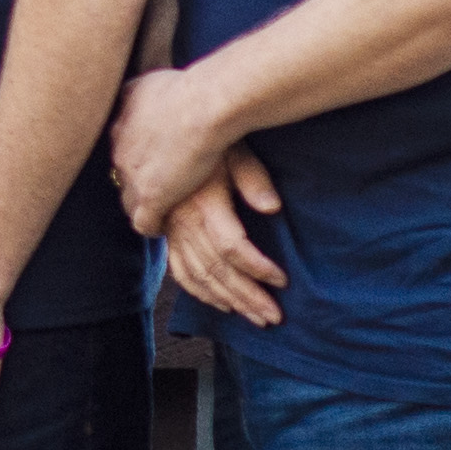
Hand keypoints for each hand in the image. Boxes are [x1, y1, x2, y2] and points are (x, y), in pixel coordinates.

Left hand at [109, 63, 233, 234]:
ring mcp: (133, 175)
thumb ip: (137, 91)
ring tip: (157, 210)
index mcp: (120, 122)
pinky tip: (162, 227)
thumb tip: (132, 92)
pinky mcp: (150, 197)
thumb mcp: (150, 82)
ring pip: (128, 198)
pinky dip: (152, 225)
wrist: (202, 106)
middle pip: (121, 172)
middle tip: (156, 183)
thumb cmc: (188, 89)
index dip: (136, 154)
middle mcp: (120, 149)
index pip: (120, 146)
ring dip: (141, 204)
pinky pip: (143, 221)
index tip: (149, 158)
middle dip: (136, 178)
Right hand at [164, 147, 288, 326]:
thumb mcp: (234, 150)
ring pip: (199, 276)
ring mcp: (173, 231)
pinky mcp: (168, 234)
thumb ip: (253, 178)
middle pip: (216, 270)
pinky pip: (180, 272)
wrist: (167, 131)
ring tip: (255, 317)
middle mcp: (184, 222)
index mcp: (203, 203)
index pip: (231, 247)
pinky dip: (200, 293)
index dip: (258, 268)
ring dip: (228, 300)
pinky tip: (221, 304)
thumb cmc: (207, 138)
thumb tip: (272, 208)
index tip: (282, 280)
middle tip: (273, 317)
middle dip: (247, 296)